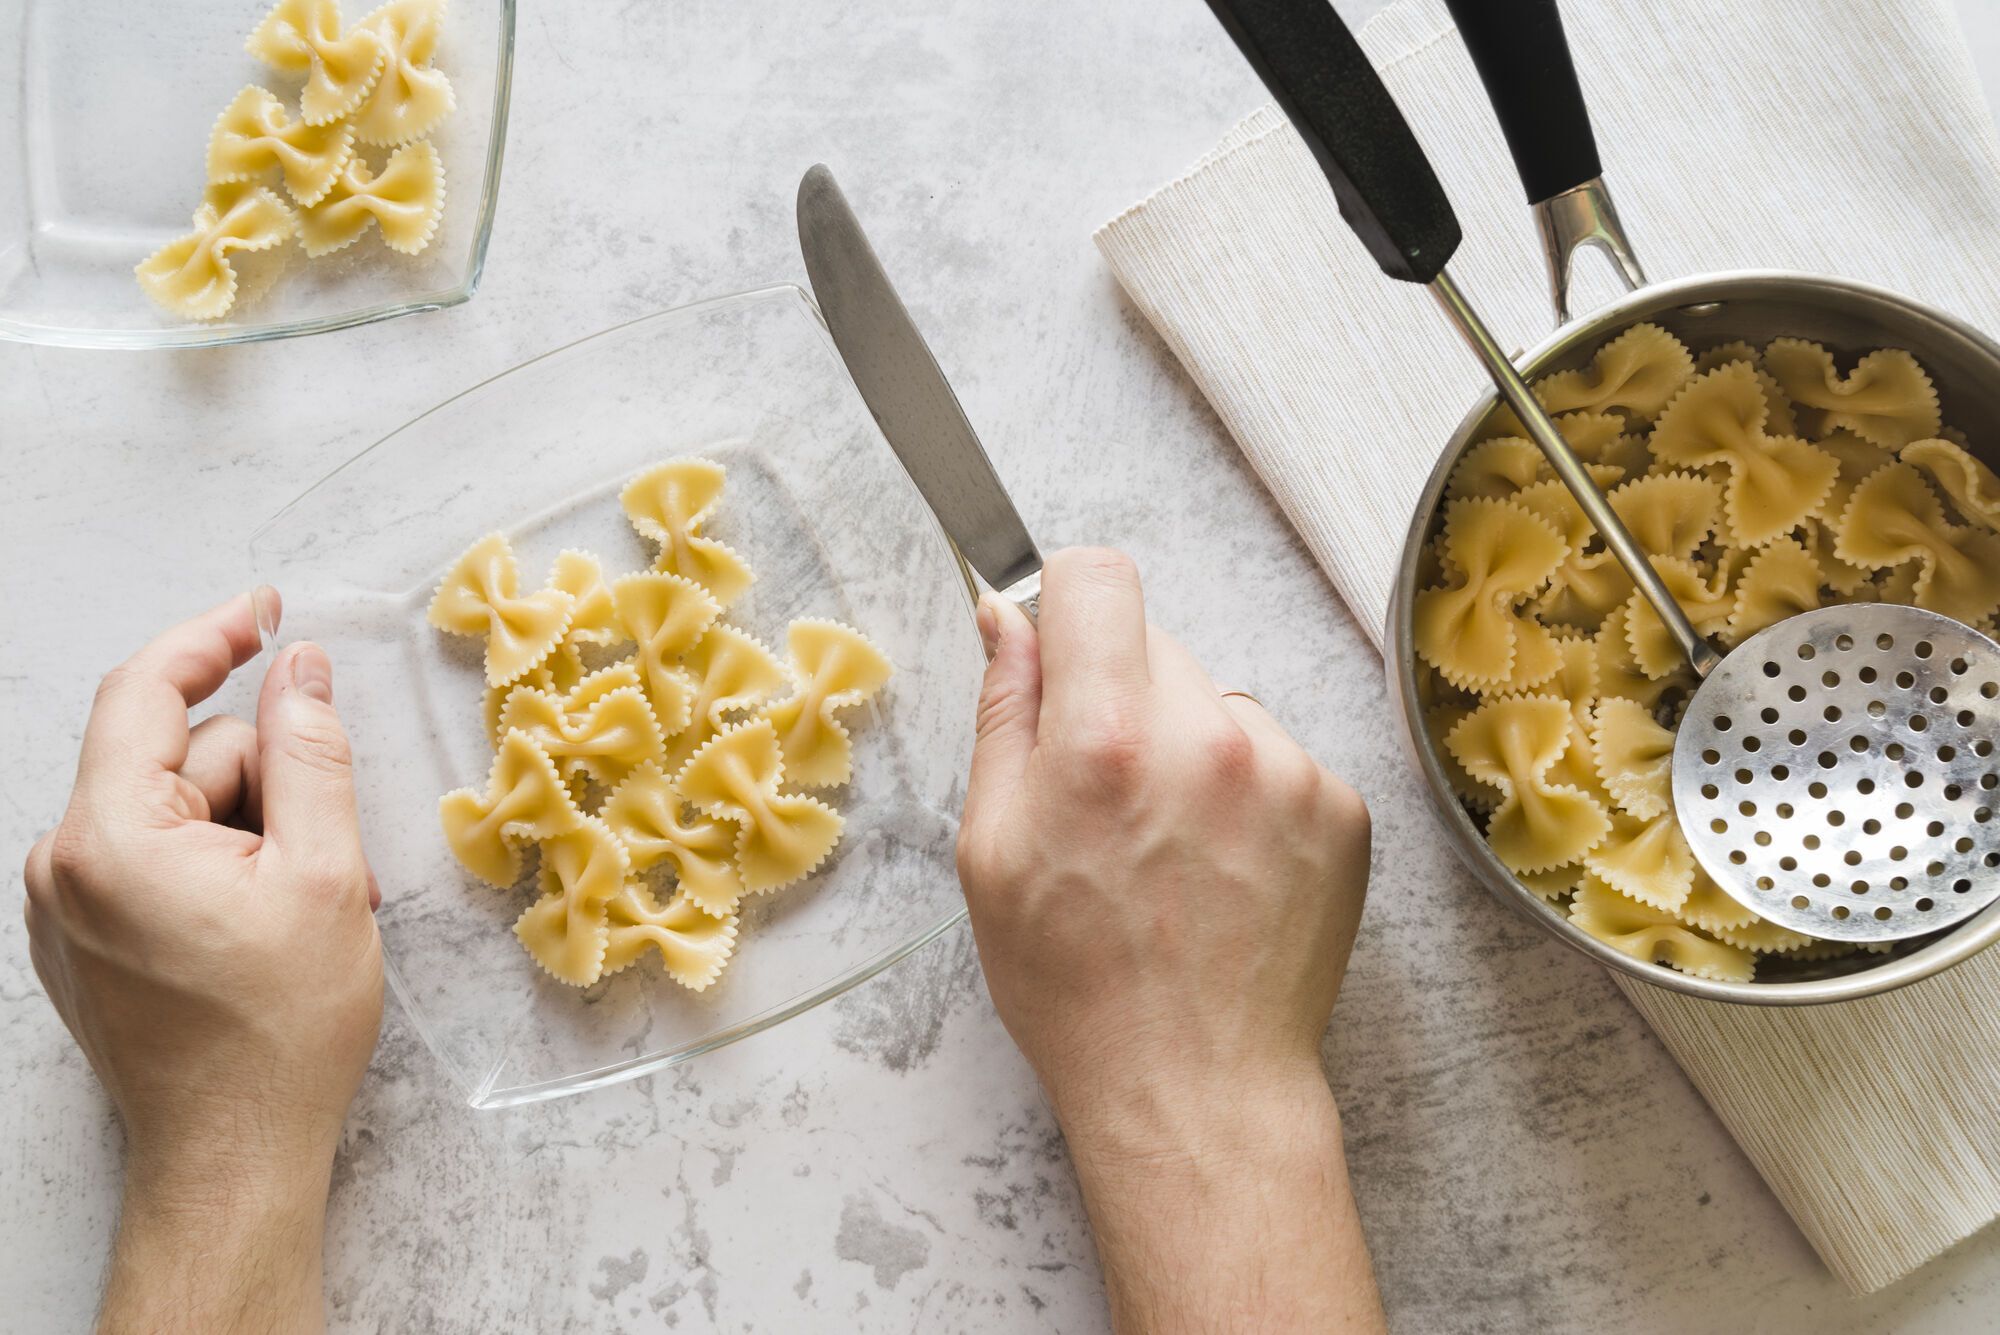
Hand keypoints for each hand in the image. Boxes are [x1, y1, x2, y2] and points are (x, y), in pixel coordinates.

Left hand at [22, 591, 380, 1333]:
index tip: (269, 609)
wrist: (229, 1154)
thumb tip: (301, 669)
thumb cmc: (279, 1030)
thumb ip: (309, 754)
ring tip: (307, 903)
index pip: (147, 692)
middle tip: (331, 851)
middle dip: (263, 779)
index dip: (213, 636)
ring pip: (172, 810)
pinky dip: (218, 863)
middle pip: (176, 758)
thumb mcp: (323, 875)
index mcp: (110, 839)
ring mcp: (64, 907)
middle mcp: (64, 864)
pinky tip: (267, 916)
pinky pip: (153, 858)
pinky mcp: (80, 941)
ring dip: (249, 829)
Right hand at [957, 548, 1381, 1332]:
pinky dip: (1248, 794)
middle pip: (1156, 643)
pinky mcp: (1340, 807)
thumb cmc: (1078, 988)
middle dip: (1121, 695)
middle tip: (1105, 794)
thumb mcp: (991, 852)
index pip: (1097, 577)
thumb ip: (1006, 714)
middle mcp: (1210, 738)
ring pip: (1218, 703)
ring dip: (1191, 746)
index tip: (1062, 640)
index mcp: (1107, 741)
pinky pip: (1278, 756)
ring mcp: (1288, 771)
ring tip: (1170, 850)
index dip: (1066, 598)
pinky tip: (1223, 871)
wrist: (1195, 1089)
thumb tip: (1010, 617)